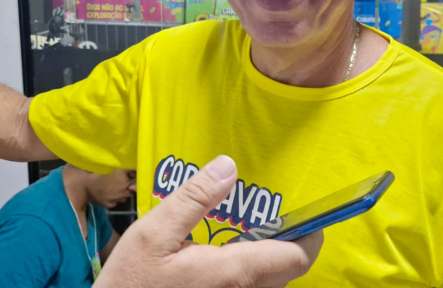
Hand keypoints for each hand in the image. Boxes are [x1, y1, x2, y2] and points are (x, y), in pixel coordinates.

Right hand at [95, 155, 322, 287]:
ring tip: (254, 225)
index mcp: (234, 273)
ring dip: (273, 255)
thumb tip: (229, 166)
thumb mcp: (153, 234)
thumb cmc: (131, 282)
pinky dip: (255, 269)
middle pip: (290, 270)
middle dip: (293, 241)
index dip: (311, 234)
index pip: (297, 258)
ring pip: (272, 282)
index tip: (309, 210)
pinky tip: (229, 250)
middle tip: (278, 211)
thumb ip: (194, 199)